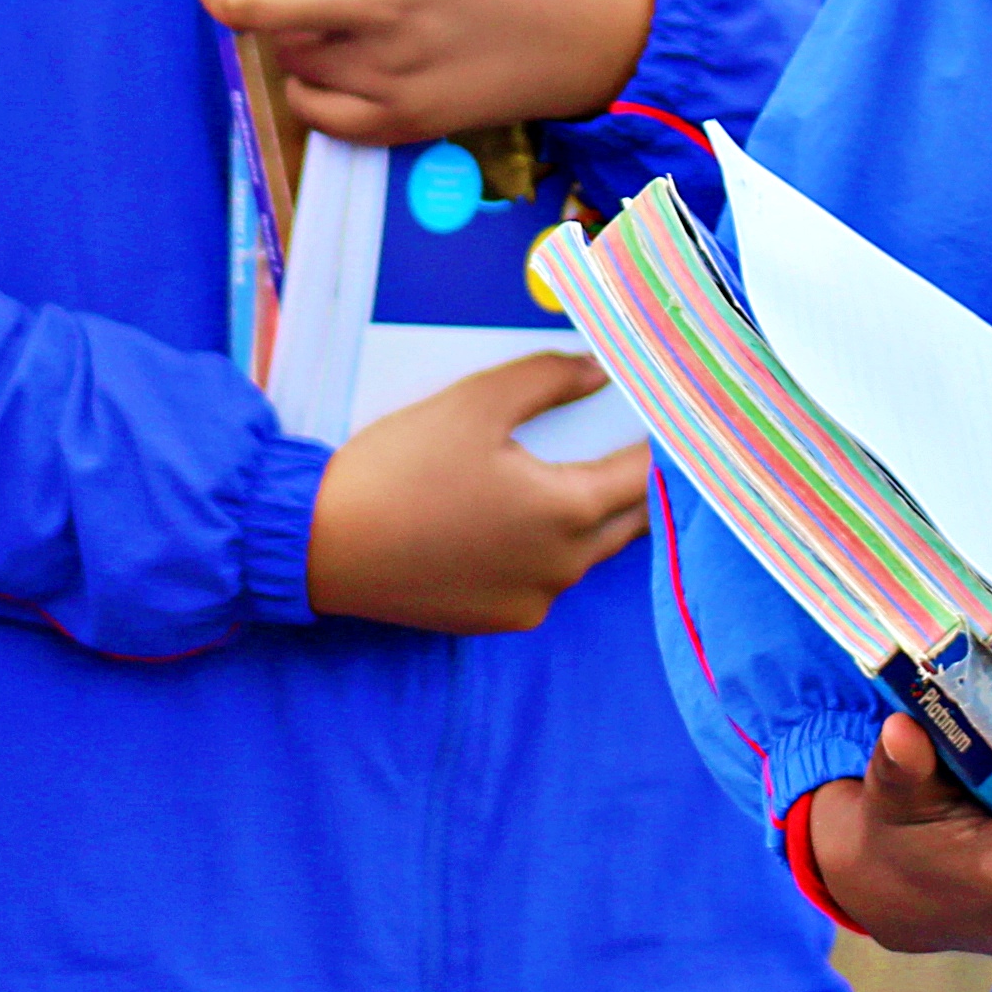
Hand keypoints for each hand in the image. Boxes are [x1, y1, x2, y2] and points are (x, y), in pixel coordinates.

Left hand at [162, 0, 656, 142]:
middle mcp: (373, 8)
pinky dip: (308, 87)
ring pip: (282, 58)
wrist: (604, 37)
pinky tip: (330, 58)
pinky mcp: (401, 120)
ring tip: (301, 6)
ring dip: (275, 31)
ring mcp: (384, 71)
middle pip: (245, 9)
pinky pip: (318, 111)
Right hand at [303, 350, 639, 632]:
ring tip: (569, 477)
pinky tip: (515, 521)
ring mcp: (533, 601)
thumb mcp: (475, 402)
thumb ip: (549, 379)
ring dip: (590, 517)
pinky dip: (546, 549)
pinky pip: (545, 579)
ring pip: (586, 553)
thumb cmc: (400, 468)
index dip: (663, 445)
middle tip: (631, 447)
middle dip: (636, 484)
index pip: (646, 476)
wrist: (324, 545)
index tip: (667, 422)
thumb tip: (602, 371)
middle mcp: (563, 566)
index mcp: (567, 510)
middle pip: (630, 522)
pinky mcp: (498, 620)